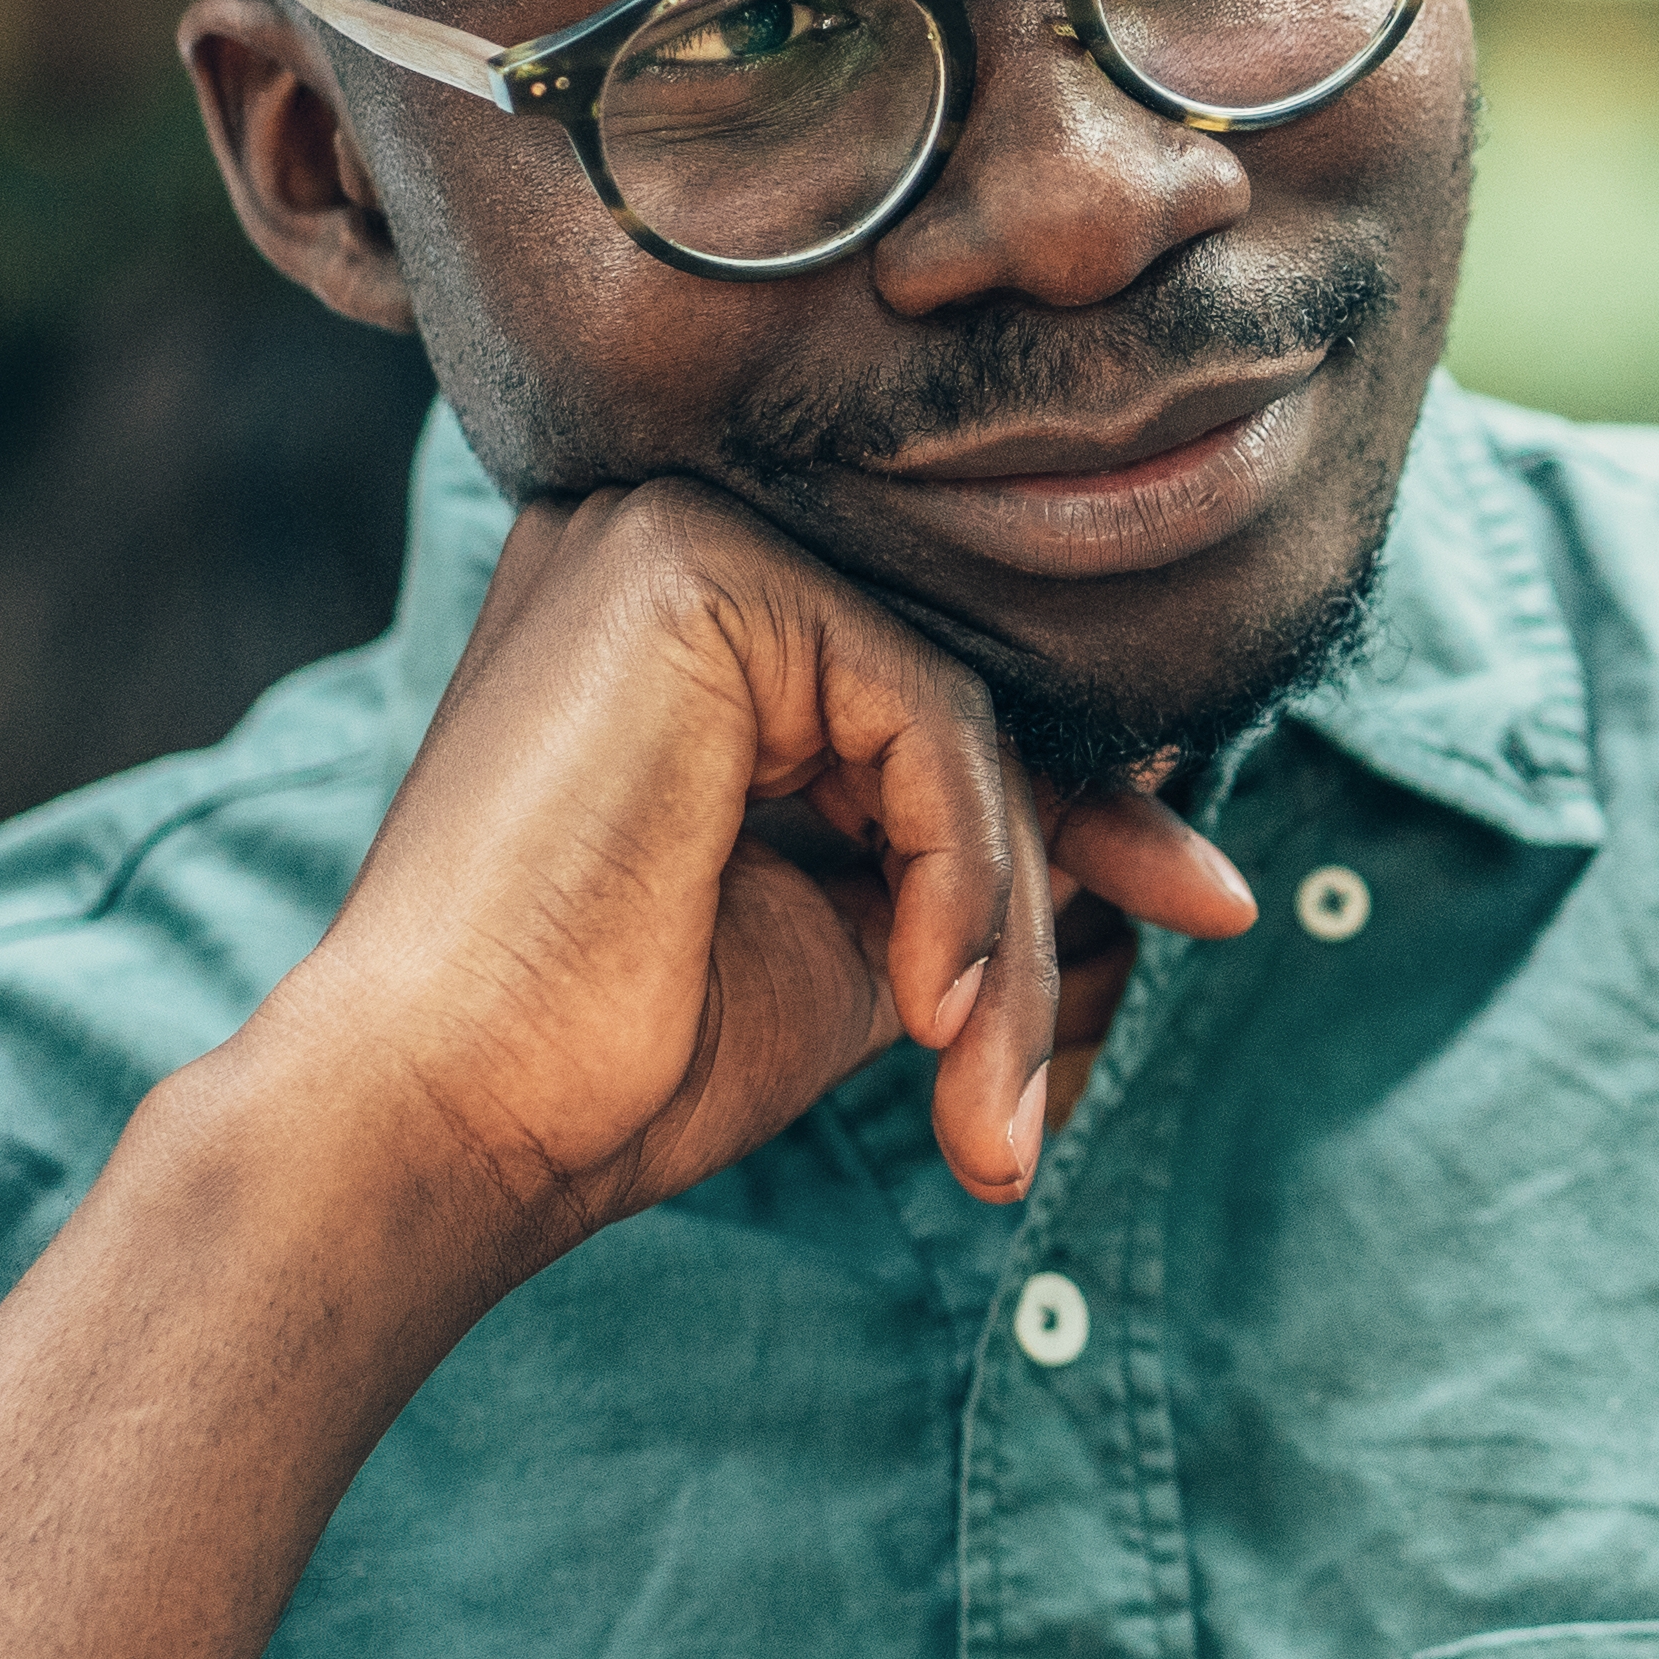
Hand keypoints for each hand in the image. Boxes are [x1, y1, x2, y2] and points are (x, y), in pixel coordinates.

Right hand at [248, 481, 1255, 1270]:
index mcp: (690, 616)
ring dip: (1009, 921)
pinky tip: (926, 1007)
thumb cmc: (621, 1051)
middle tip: (1165, 971)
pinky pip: (928, 719)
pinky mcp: (695, 570)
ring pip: (962, 714)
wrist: (448, 1125)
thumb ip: (980, 844)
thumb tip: (1170, 810)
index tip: (1211, 901)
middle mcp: (675, 538)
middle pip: (966, 688)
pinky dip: (964, 878)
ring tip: (986, 1090)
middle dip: (1078, 855)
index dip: (1081, 806)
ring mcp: (676, 533)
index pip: (939, 687)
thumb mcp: (859, 929)